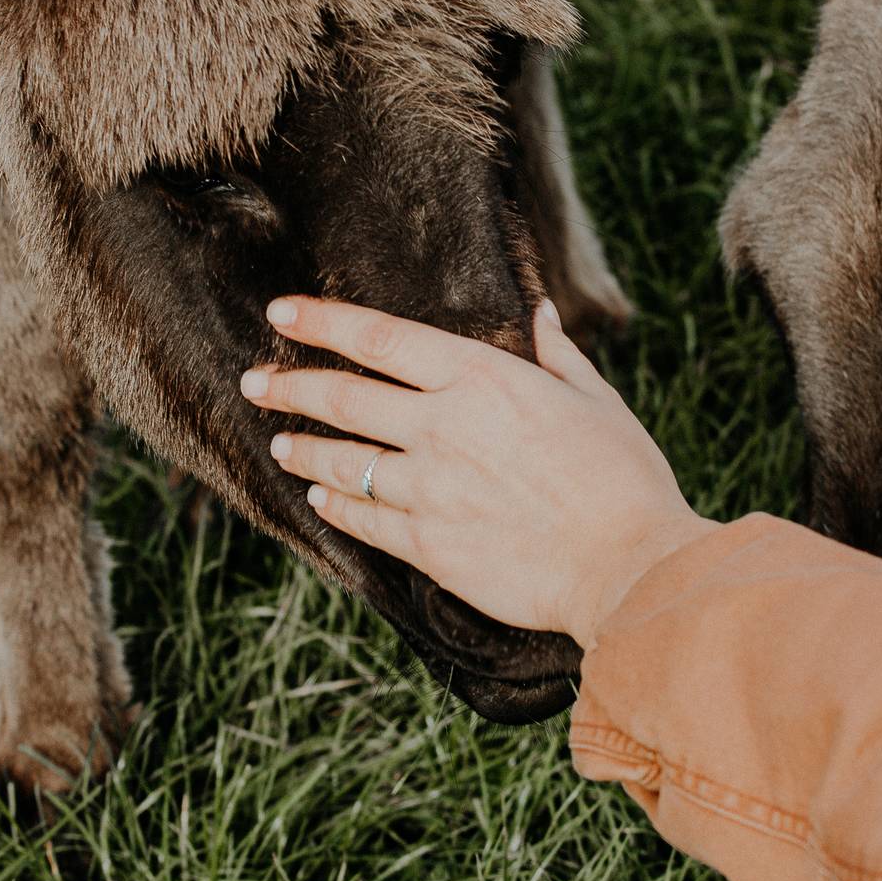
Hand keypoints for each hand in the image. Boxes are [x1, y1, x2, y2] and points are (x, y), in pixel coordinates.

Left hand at [239, 296, 716, 648]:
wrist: (626, 566)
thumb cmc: (623, 478)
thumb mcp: (595, 400)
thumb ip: (556, 355)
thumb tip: (540, 315)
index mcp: (481, 379)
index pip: (380, 339)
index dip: (323, 323)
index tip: (281, 314)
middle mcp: (442, 427)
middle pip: (343, 399)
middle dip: (289, 387)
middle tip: (255, 383)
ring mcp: (428, 489)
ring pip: (341, 462)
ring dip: (304, 449)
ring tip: (281, 443)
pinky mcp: (428, 544)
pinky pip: (363, 518)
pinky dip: (336, 504)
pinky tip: (321, 498)